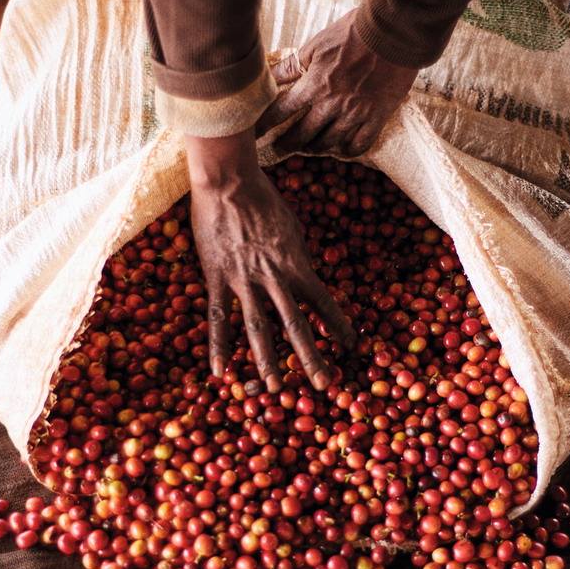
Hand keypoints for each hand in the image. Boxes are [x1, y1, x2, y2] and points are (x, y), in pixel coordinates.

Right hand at [186, 129, 355, 392]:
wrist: (228, 181)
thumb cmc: (263, 198)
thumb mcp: (291, 226)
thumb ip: (296, 254)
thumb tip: (303, 274)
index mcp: (296, 263)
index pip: (323, 301)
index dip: (337, 324)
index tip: (352, 345)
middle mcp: (274, 277)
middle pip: (296, 324)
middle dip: (311, 356)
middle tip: (325, 384)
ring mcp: (244, 280)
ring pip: (259, 328)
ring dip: (268, 360)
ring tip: (275, 387)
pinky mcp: (217, 278)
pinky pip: (219, 318)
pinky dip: (219, 346)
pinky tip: (221, 372)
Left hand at [256, 10, 417, 156]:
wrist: (392, 31)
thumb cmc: (353, 33)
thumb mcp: (316, 45)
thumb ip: (292, 66)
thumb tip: (268, 76)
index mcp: (315, 84)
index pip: (282, 111)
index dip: (265, 125)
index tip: (256, 134)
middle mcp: (333, 104)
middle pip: (303, 134)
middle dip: (287, 143)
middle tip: (280, 148)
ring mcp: (356, 114)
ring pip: (329, 143)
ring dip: (315, 147)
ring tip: (308, 147)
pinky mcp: (377, 117)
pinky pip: (359, 144)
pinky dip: (347, 150)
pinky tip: (341, 148)